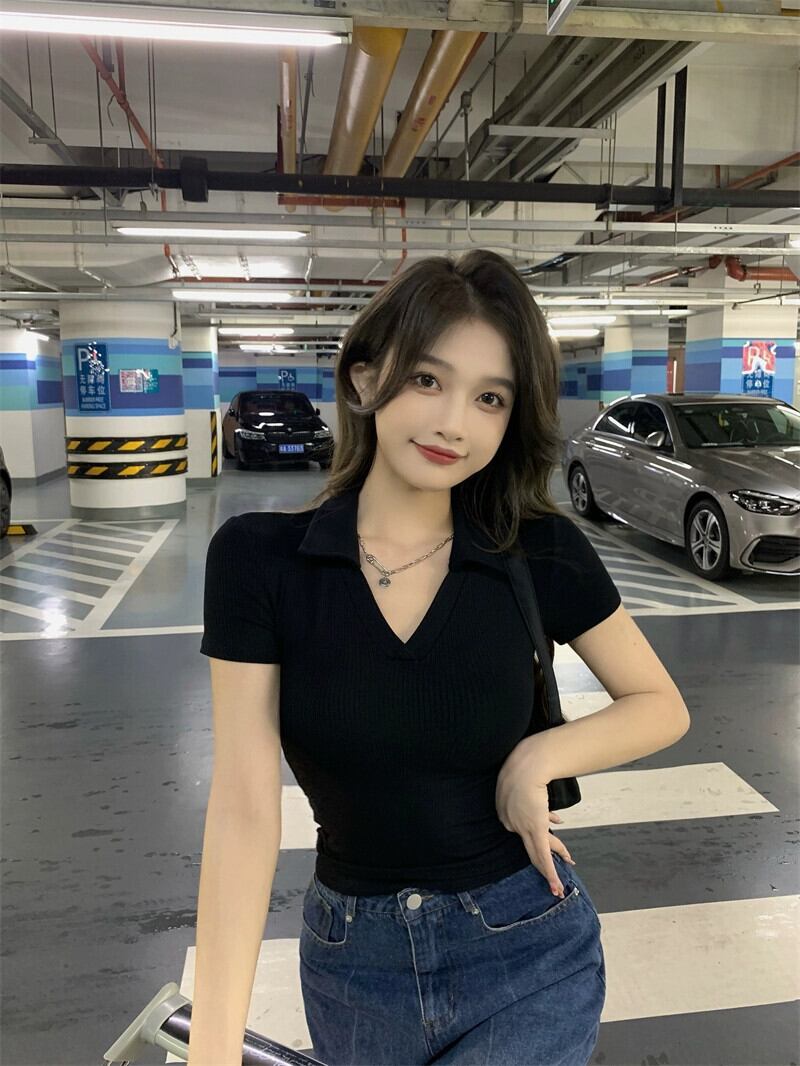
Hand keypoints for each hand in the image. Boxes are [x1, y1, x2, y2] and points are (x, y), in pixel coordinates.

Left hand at [495, 737, 575, 897]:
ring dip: (550, 872)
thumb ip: (525, 787)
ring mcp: (523, 828)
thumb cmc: (523, 764)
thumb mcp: (519, 776)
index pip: (524, 825)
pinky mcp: (535, 829)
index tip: (556, 820)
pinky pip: (544, 856)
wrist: (527, 764)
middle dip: (541, 863)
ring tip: (557, 886)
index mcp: (505, 812)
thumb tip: (539, 794)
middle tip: (550, 878)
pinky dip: (550, 872)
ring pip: (539, 855)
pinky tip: (555, 885)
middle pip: (529, 846)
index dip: (544, 824)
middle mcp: (511, 823)